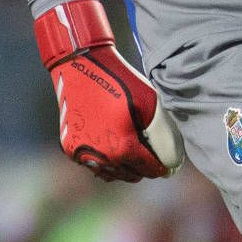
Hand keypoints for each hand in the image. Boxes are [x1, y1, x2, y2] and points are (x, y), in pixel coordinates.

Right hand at [34, 0, 179, 181]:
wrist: (81, 65)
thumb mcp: (151, 104)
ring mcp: (82, 154)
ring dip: (125, 166)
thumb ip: (163, 135)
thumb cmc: (120, 81)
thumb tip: (171, 159)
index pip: (150, 170)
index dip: (163, 167)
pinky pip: (94, 164)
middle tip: (151, 154)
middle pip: (132, 176)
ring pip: (112, 173)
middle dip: (144, 167)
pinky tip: (112, 146)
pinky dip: (106, 160)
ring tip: (133, 150)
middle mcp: (100, 158)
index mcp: (122, 148)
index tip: (168, 164)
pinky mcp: (70, 148)